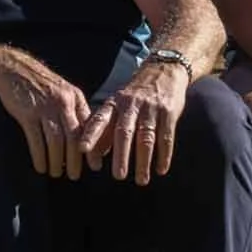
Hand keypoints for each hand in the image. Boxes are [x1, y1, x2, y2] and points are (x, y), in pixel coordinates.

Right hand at [0, 64, 92, 180]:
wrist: (13, 69)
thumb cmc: (40, 85)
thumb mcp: (63, 92)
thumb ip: (75, 111)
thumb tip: (86, 138)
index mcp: (75, 98)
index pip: (89, 128)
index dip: (93, 149)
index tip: (95, 166)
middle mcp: (63, 103)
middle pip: (74, 137)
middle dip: (75, 160)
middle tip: (75, 176)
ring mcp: (45, 107)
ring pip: (56, 140)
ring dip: (57, 161)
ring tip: (56, 173)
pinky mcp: (27, 113)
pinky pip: (36, 139)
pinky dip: (40, 156)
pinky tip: (40, 166)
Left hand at [78, 60, 190, 184]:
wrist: (163, 71)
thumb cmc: (134, 95)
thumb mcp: (116, 105)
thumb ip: (105, 128)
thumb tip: (92, 153)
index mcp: (114, 104)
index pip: (100, 119)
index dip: (91, 134)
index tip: (82, 150)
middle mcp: (131, 106)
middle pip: (124, 132)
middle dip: (121, 155)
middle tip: (118, 176)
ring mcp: (151, 109)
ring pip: (146, 138)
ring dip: (143, 161)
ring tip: (140, 180)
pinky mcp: (169, 113)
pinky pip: (166, 137)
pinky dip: (164, 155)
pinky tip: (161, 170)